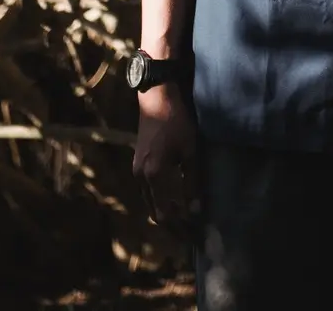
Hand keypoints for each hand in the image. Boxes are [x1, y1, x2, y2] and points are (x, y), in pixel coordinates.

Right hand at [133, 84, 199, 236]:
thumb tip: (195, 210)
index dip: (179, 227)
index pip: (165, 213)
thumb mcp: (189, 151)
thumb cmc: (177, 122)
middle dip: (172, 224)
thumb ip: (192, 181)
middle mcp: (141, 177)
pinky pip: (147, 191)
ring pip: (149, 202)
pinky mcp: (138, 164)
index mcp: (154, 175)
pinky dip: (159, 200)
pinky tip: (172, 200)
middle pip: (155, 211)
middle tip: (189, 233)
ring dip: (165, 212)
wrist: (156, 99)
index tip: (194, 234)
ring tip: (184, 220)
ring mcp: (137, 171)